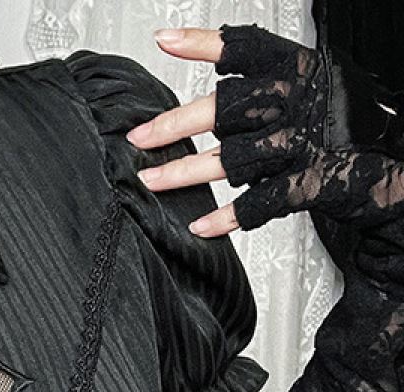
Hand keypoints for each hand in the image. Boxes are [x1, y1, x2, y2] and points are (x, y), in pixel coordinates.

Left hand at [126, 26, 403, 243]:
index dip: (204, 44)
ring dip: (184, 173)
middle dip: (174, 125)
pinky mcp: (312, 181)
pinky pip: (258, 203)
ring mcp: (305, 142)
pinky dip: (226, 217)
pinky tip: (200, 225)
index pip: (247, 47)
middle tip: (139, 137)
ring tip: (151, 181)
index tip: (165, 41)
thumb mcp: (314, 85)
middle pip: (224, 108)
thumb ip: (267, 81)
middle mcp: (299, 100)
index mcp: (300, 69)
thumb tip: (214, 74)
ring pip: (230, 158)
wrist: (401, 161)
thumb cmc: (348, 124)